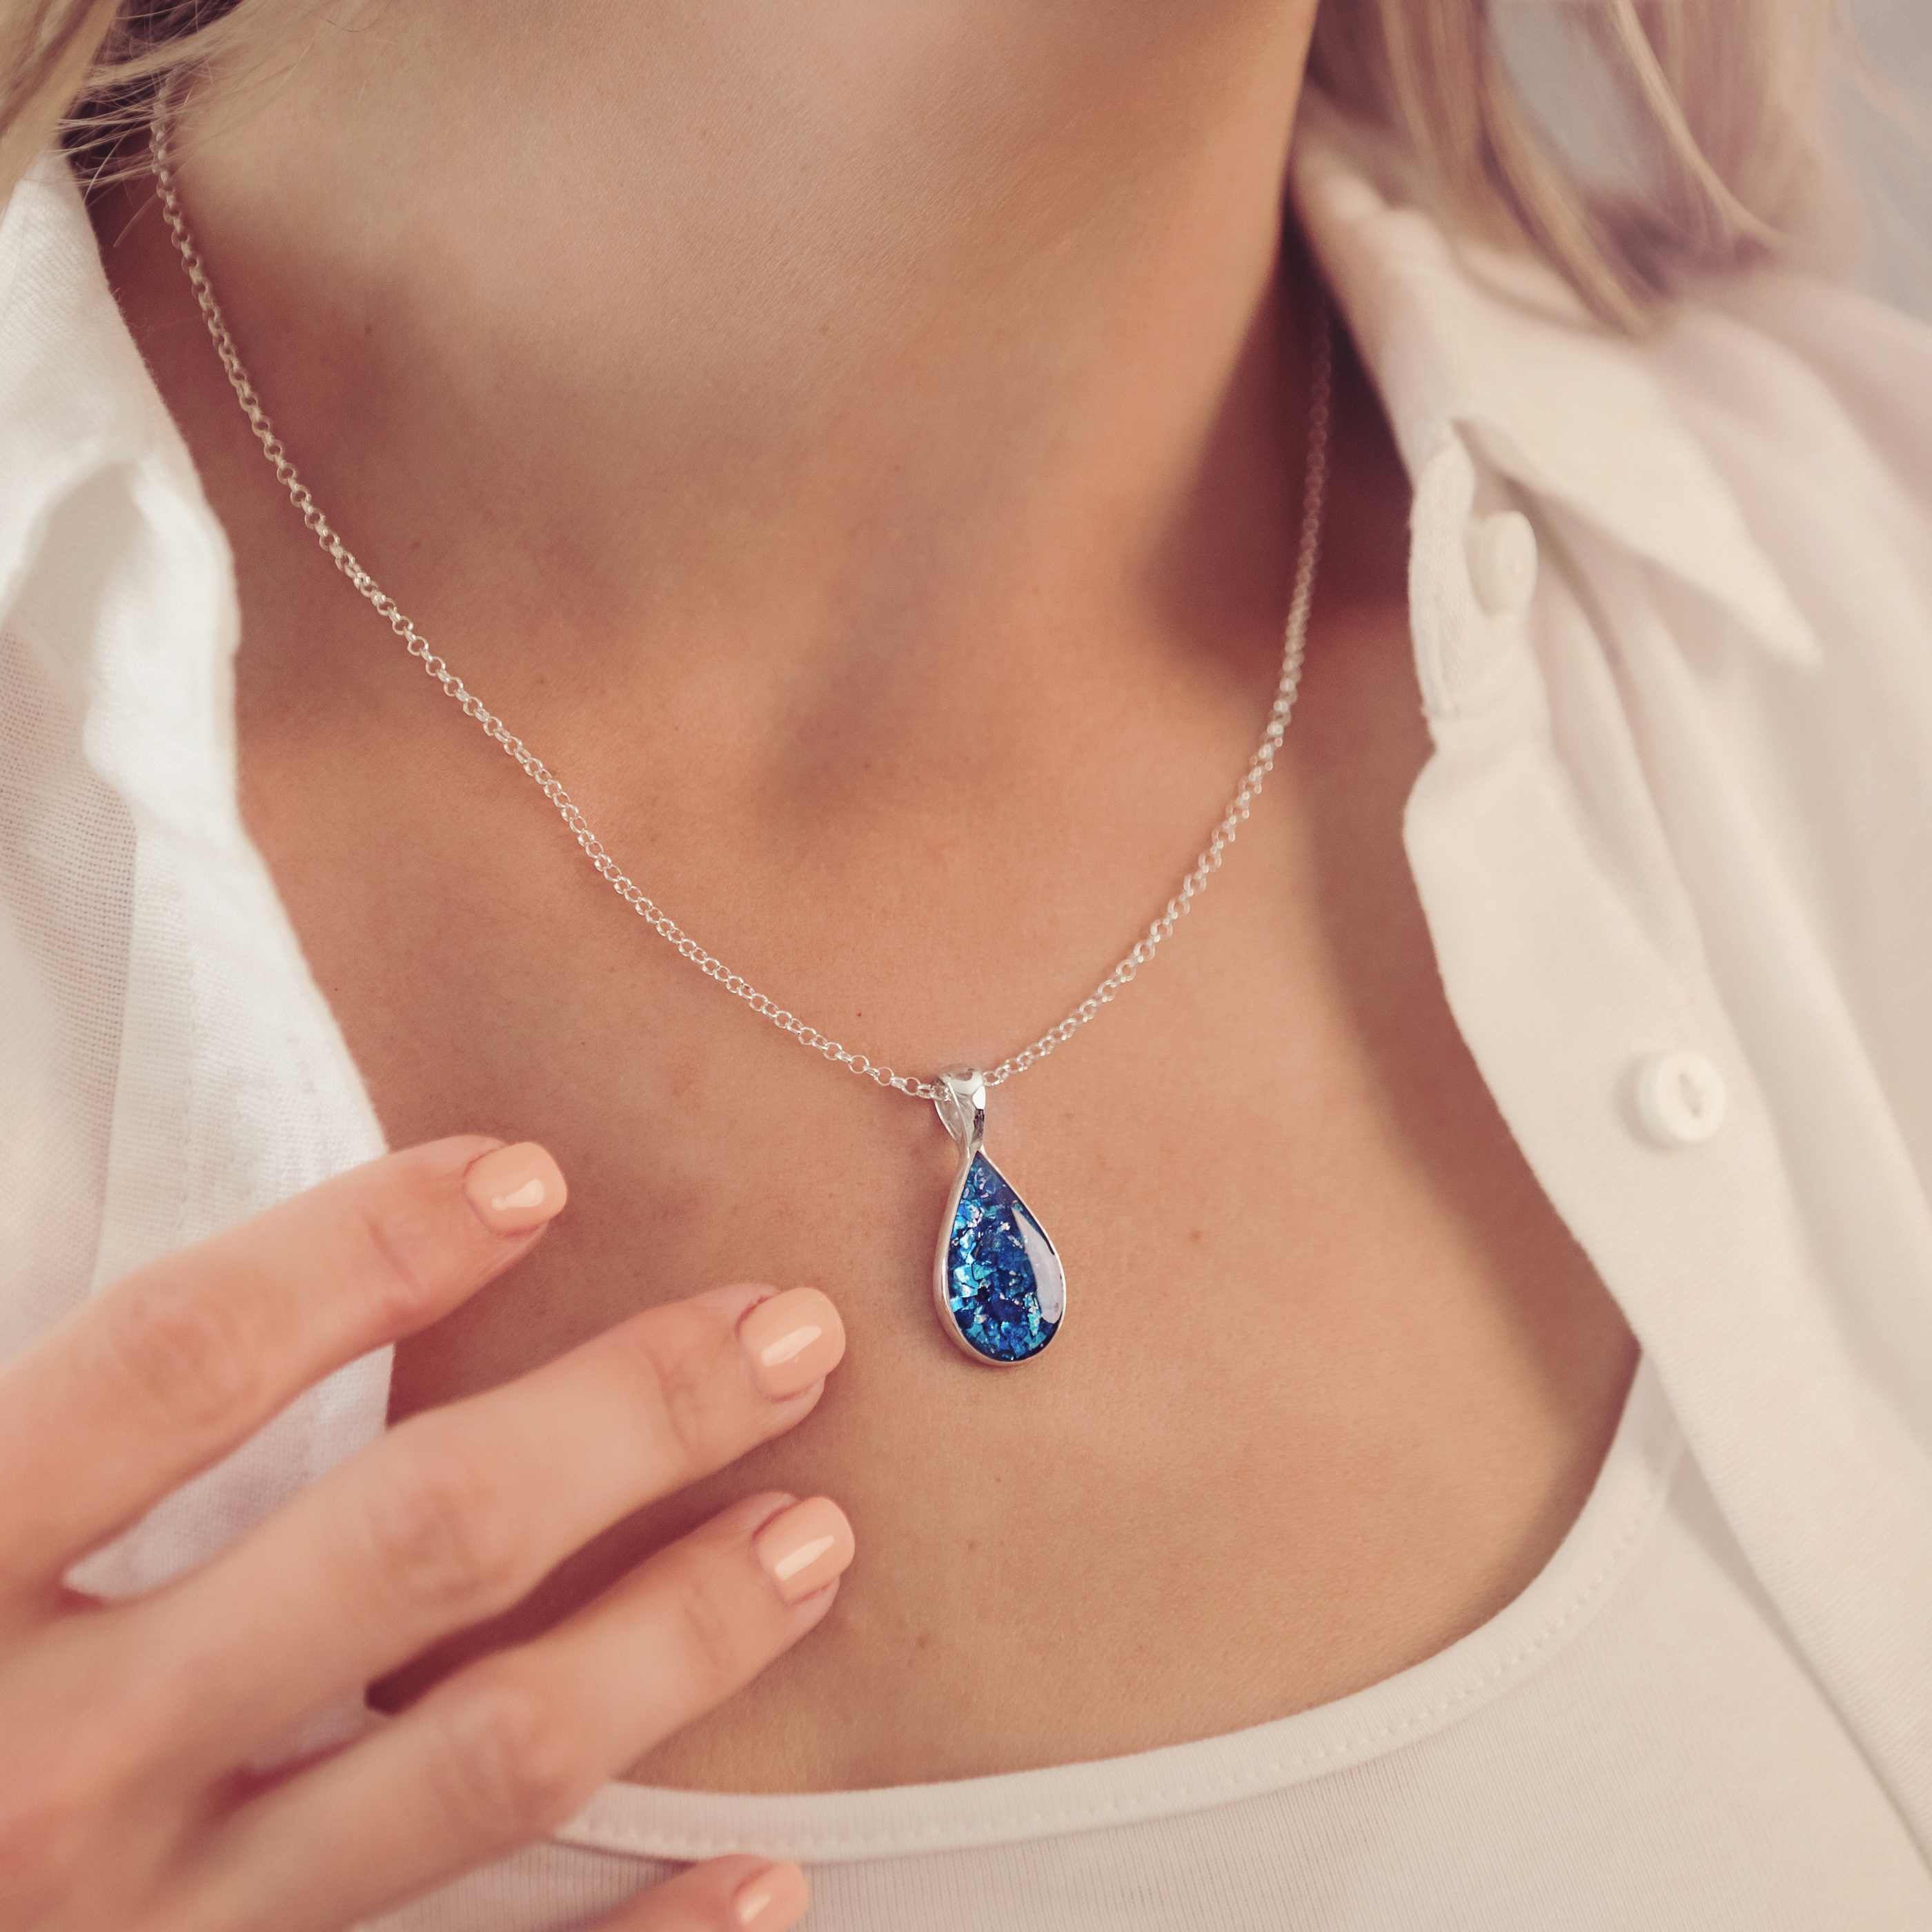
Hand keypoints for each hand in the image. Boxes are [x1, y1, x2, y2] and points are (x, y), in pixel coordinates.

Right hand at [0, 1136, 850, 1931]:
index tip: (531, 1176)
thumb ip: (52, 1424)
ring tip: (817, 1537)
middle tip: (788, 1338)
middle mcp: (48, 1771)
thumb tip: (257, 1287)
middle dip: (626, 1423)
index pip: (179, 1363)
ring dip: (677, 1642)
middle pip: (405, 1547)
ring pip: (479, 1764)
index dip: (365, 1249)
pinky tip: (771, 1868)